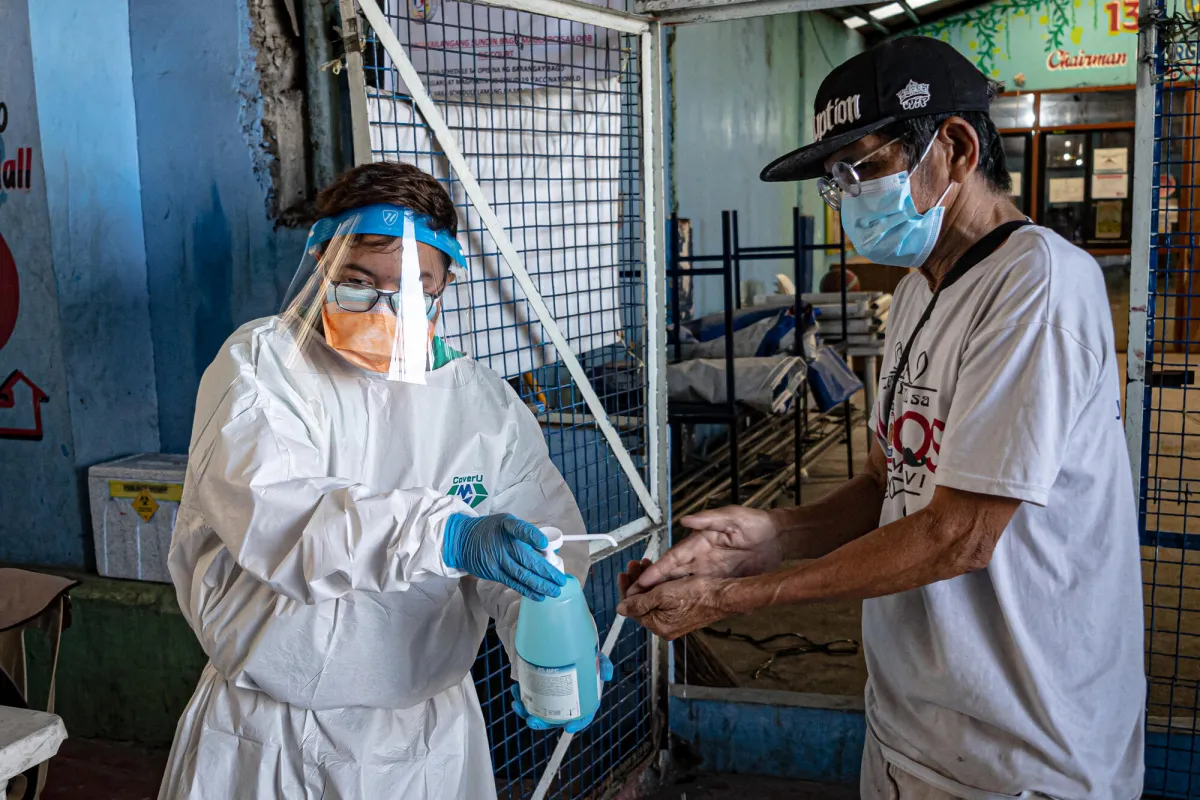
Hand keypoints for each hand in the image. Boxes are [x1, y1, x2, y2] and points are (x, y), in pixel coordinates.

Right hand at [443, 513, 566, 600]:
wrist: (462, 540)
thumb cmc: (490, 530)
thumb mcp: (506, 523)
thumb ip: (524, 533)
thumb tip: (546, 550)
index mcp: (506, 526)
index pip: (519, 529)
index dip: (531, 535)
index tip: (544, 543)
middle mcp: (502, 544)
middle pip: (526, 559)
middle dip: (546, 572)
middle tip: (561, 580)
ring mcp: (497, 560)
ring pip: (521, 575)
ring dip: (540, 585)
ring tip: (555, 591)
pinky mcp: (493, 573)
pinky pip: (513, 583)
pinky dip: (527, 590)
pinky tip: (539, 595)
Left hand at [511, 654, 613, 732]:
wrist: (557, 637)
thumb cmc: (578, 649)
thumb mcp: (592, 653)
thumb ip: (603, 663)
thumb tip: (607, 676)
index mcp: (582, 695)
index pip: (583, 714)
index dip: (578, 723)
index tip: (568, 727)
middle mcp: (565, 698)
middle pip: (556, 718)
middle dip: (542, 724)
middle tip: (533, 721)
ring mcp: (549, 695)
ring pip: (538, 711)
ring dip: (527, 713)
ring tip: (519, 706)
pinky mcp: (537, 688)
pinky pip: (528, 699)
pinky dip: (520, 698)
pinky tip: (515, 692)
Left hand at [617, 575, 731, 639]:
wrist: (723, 595)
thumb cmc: (697, 594)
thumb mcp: (663, 595)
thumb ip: (639, 603)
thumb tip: (620, 609)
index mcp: (658, 625)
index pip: (632, 608)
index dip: (625, 590)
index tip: (623, 575)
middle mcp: (665, 626)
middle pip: (642, 603)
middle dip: (636, 583)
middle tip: (633, 566)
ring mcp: (674, 620)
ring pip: (652, 599)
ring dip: (646, 582)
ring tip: (645, 565)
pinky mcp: (683, 612)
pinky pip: (664, 600)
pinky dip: (658, 586)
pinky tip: (658, 575)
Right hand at [622, 506, 780, 596]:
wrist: (777, 538)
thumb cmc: (754, 523)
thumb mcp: (732, 516)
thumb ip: (709, 518)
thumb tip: (686, 518)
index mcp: (698, 543)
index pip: (672, 559)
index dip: (655, 571)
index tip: (638, 582)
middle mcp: (700, 559)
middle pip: (670, 575)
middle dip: (650, 587)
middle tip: (631, 599)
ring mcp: (709, 572)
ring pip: (681, 586)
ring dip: (663, 595)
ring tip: (644, 608)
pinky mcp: (721, 581)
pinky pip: (699, 593)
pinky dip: (684, 601)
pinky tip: (674, 610)